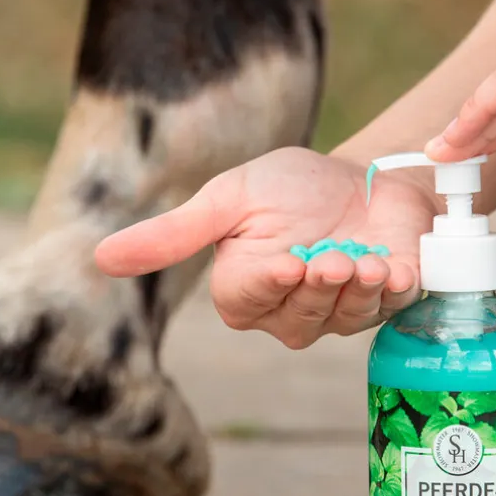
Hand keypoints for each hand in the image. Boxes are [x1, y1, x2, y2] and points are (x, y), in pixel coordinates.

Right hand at [94, 148, 434, 347]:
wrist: (363, 175)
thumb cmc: (291, 187)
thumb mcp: (228, 199)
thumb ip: (174, 234)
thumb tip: (97, 258)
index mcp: (246, 287)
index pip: (246, 301)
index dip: (269, 285)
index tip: (289, 261)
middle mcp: (290, 310)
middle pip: (297, 319)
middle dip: (318, 287)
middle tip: (333, 256)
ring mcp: (340, 313)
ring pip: (342, 321)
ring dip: (358, 291)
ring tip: (369, 261)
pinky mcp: (388, 304)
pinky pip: (390, 310)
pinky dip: (397, 290)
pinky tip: (398, 269)